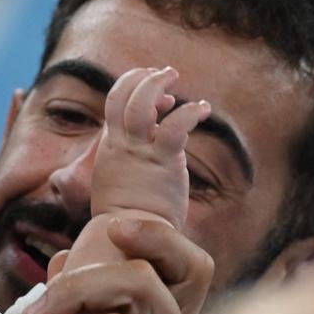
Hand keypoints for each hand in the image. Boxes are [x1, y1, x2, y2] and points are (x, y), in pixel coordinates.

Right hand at [90, 67, 209, 227]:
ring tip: (173, 75)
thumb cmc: (129, 215)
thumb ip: (131, 153)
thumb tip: (152, 130)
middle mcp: (121, 145)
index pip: (114, 104)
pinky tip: (204, 109)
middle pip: (122, 97)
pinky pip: (174, 127)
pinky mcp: (163, 163)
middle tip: (165, 74)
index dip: (131, 89)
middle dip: (142, 79)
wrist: (129, 240)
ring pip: (141, 104)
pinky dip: (190, 112)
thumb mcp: (121, 177)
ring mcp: (140, 153)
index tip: (157, 95)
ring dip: (157, 85)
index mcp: (109, 147)